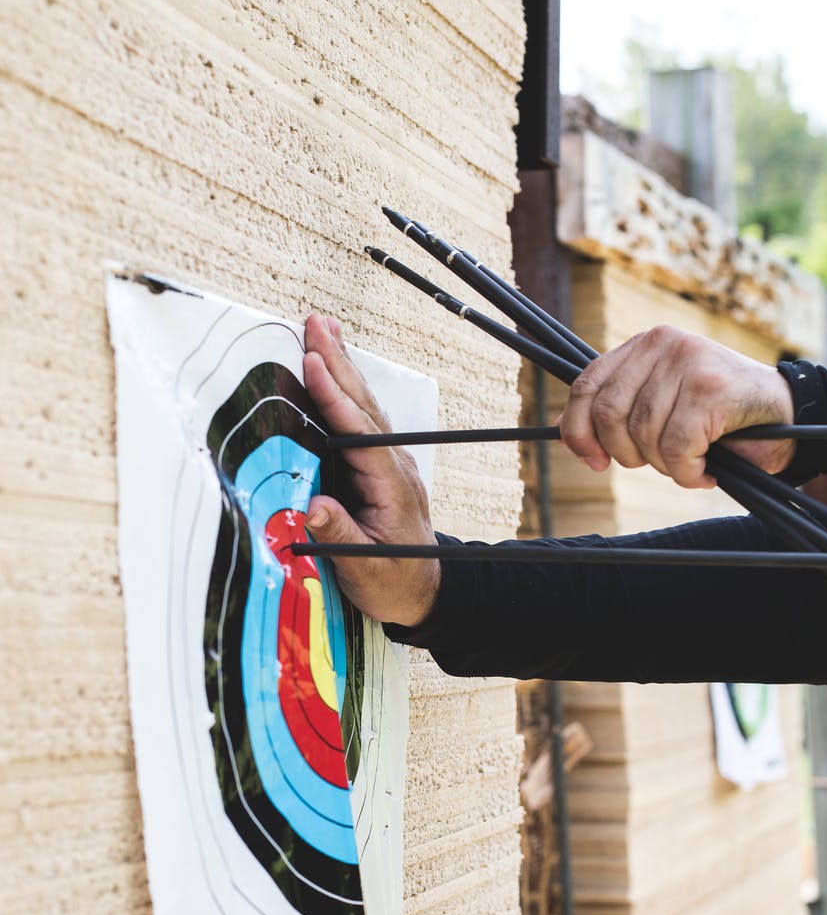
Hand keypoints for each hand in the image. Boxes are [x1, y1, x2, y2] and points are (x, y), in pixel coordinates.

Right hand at [302, 314, 439, 626]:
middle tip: (315, 322)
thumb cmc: (395, 583)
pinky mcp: (378, 467)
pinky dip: (345, 389)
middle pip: (364, 406)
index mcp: (390, 486)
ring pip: (364, 406)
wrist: (424, 592)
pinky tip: (334, 369)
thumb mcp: (366, 569)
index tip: (312, 362)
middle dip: (338, 362)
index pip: (359, 433)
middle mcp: (393, 466)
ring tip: (323, 329)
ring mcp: (388, 463)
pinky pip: (360, 420)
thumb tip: (313, 507)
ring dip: (343, 366)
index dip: (334, 397)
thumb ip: (339, 537)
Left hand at [558, 326, 795, 488]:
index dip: (579, 431)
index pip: (585, 386)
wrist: (786, 413)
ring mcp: (687, 362)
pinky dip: (688, 473)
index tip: (594, 461)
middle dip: (628, 454)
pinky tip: (705, 471)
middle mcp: (662, 344)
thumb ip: (618, 409)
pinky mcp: (710, 388)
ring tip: (691, 463)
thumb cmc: (718, 415)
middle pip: (608, 415)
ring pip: (643, 435)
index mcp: (643, 345)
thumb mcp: (660, 403)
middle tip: (660, 463)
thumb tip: (565, 431)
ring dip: (666, 466)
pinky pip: (676, 448)